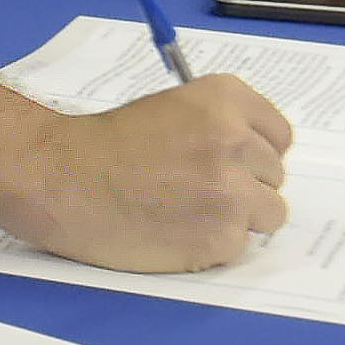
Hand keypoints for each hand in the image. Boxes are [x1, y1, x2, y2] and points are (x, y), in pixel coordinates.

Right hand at [0, 77, 294, 273]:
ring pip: (268, 213)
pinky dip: (212, 245)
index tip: (236, 163)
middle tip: (198, 190)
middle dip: (244, 186)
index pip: (279, 134)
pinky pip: (239, 246)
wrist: (65, 179)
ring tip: (190, 214)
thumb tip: (253, 156)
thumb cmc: (106, 145)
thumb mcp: (170, 108)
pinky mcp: (222, 236)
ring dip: (237, 218)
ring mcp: (233, 190)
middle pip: (274, 175)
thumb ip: (219, 125)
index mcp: (225, 99)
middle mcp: (237, 139)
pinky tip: (176, 232)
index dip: (256, 153)